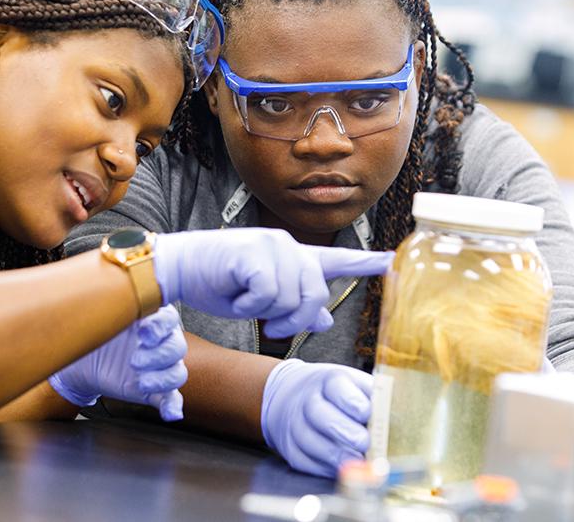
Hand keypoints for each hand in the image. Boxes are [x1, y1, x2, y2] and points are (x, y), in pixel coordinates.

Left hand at [48, 306, 186, 420]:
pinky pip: (171, 398)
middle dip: (158, 355)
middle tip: (134, 360)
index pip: (169, 319)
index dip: (160, 326)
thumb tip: (107, 293)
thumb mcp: (99, 316)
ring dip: (163, 379)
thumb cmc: (92, 332)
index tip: (142, 332)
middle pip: (177, 347)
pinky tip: (170, 413)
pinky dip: (173, 406)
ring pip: (178, 372)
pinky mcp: (153, 389)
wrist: (80, 360)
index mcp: (151, 319)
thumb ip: (109, 306)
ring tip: (142, 381)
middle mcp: (160, 342)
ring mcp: (159, 367)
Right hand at [154, 228, 392, 337]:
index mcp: (293, 258)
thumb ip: (294, 306)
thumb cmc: (218, 283)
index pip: (337, 259)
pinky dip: (250, 305)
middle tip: (270, 328)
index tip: (392, 261)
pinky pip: (268, 294)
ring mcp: (273, 245)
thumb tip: (327, 319)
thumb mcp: (261, 302)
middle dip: (294, 320)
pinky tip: (235, 292)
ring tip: (245, 303)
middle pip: (315, 295)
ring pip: (291, 298)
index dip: (365, 262)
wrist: (180, 268)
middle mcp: (289, 246)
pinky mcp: (256, 251)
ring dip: (267, 314)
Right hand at [261, 359, 371, 477]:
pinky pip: (305, 462)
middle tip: (365, 443)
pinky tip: (343, 469)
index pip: (337, 387)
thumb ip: (375, 398)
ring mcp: (296, 425)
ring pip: (310, 441)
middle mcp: (309, 401)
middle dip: (346, 432)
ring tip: (358, 461)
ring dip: (337, 455)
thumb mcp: (357, 385)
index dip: (353, 402)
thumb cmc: (338, 395)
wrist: (298, 397)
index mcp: (329, 380)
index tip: (368, 414)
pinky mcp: (291, 449)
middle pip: (320, 415)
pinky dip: (325, 468)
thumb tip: (399, 419)